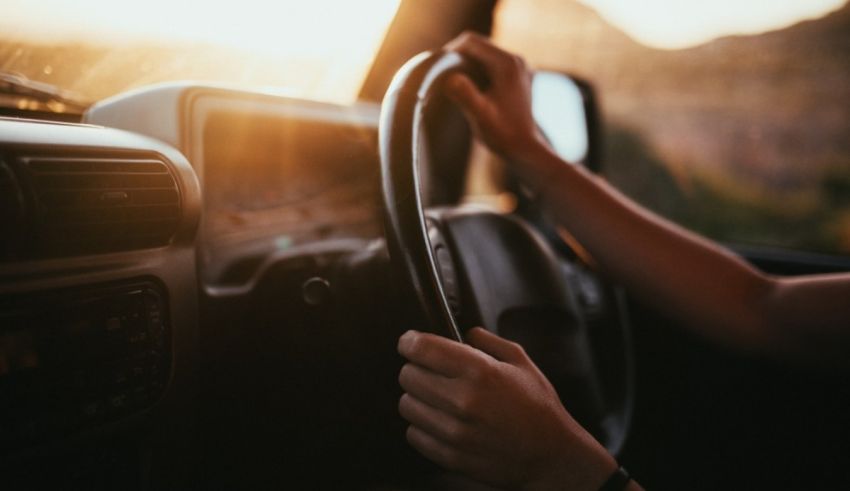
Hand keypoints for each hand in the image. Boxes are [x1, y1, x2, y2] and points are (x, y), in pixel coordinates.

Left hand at [397, 328, 617, 490]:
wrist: (552, 457)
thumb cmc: (539, 408)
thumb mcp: (522, 363)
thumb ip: (490, 342)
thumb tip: (466, 332)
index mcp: (480, 372)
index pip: (422, 348)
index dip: (410, 341)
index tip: (410, 342)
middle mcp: (463, 400)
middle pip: (407, 375)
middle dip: (416, 368)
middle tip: (430, 372)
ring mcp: (454, 431)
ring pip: (406, 405)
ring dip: (417, 398)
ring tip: (437, 399)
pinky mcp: (450, 456)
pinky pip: (414, 434)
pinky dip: (422, 426)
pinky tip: (441, 421)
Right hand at [444, 32, 550, 166]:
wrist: (525, 149)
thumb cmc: (502, 135)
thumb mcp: (480, 116)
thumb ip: (465, 96)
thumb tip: (450, 79)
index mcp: (507, 64)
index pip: (471, 41)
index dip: (450, 51)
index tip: (437, 68)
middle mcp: (516, 60)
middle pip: (479, 45)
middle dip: (459, 56)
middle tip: (441, 76)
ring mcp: (519, 68)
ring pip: (485, 55)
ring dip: (467, 64)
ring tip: (453, 83)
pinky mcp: (518, 77)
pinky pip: (493, 65)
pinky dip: (478, 71)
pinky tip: (470, 89)